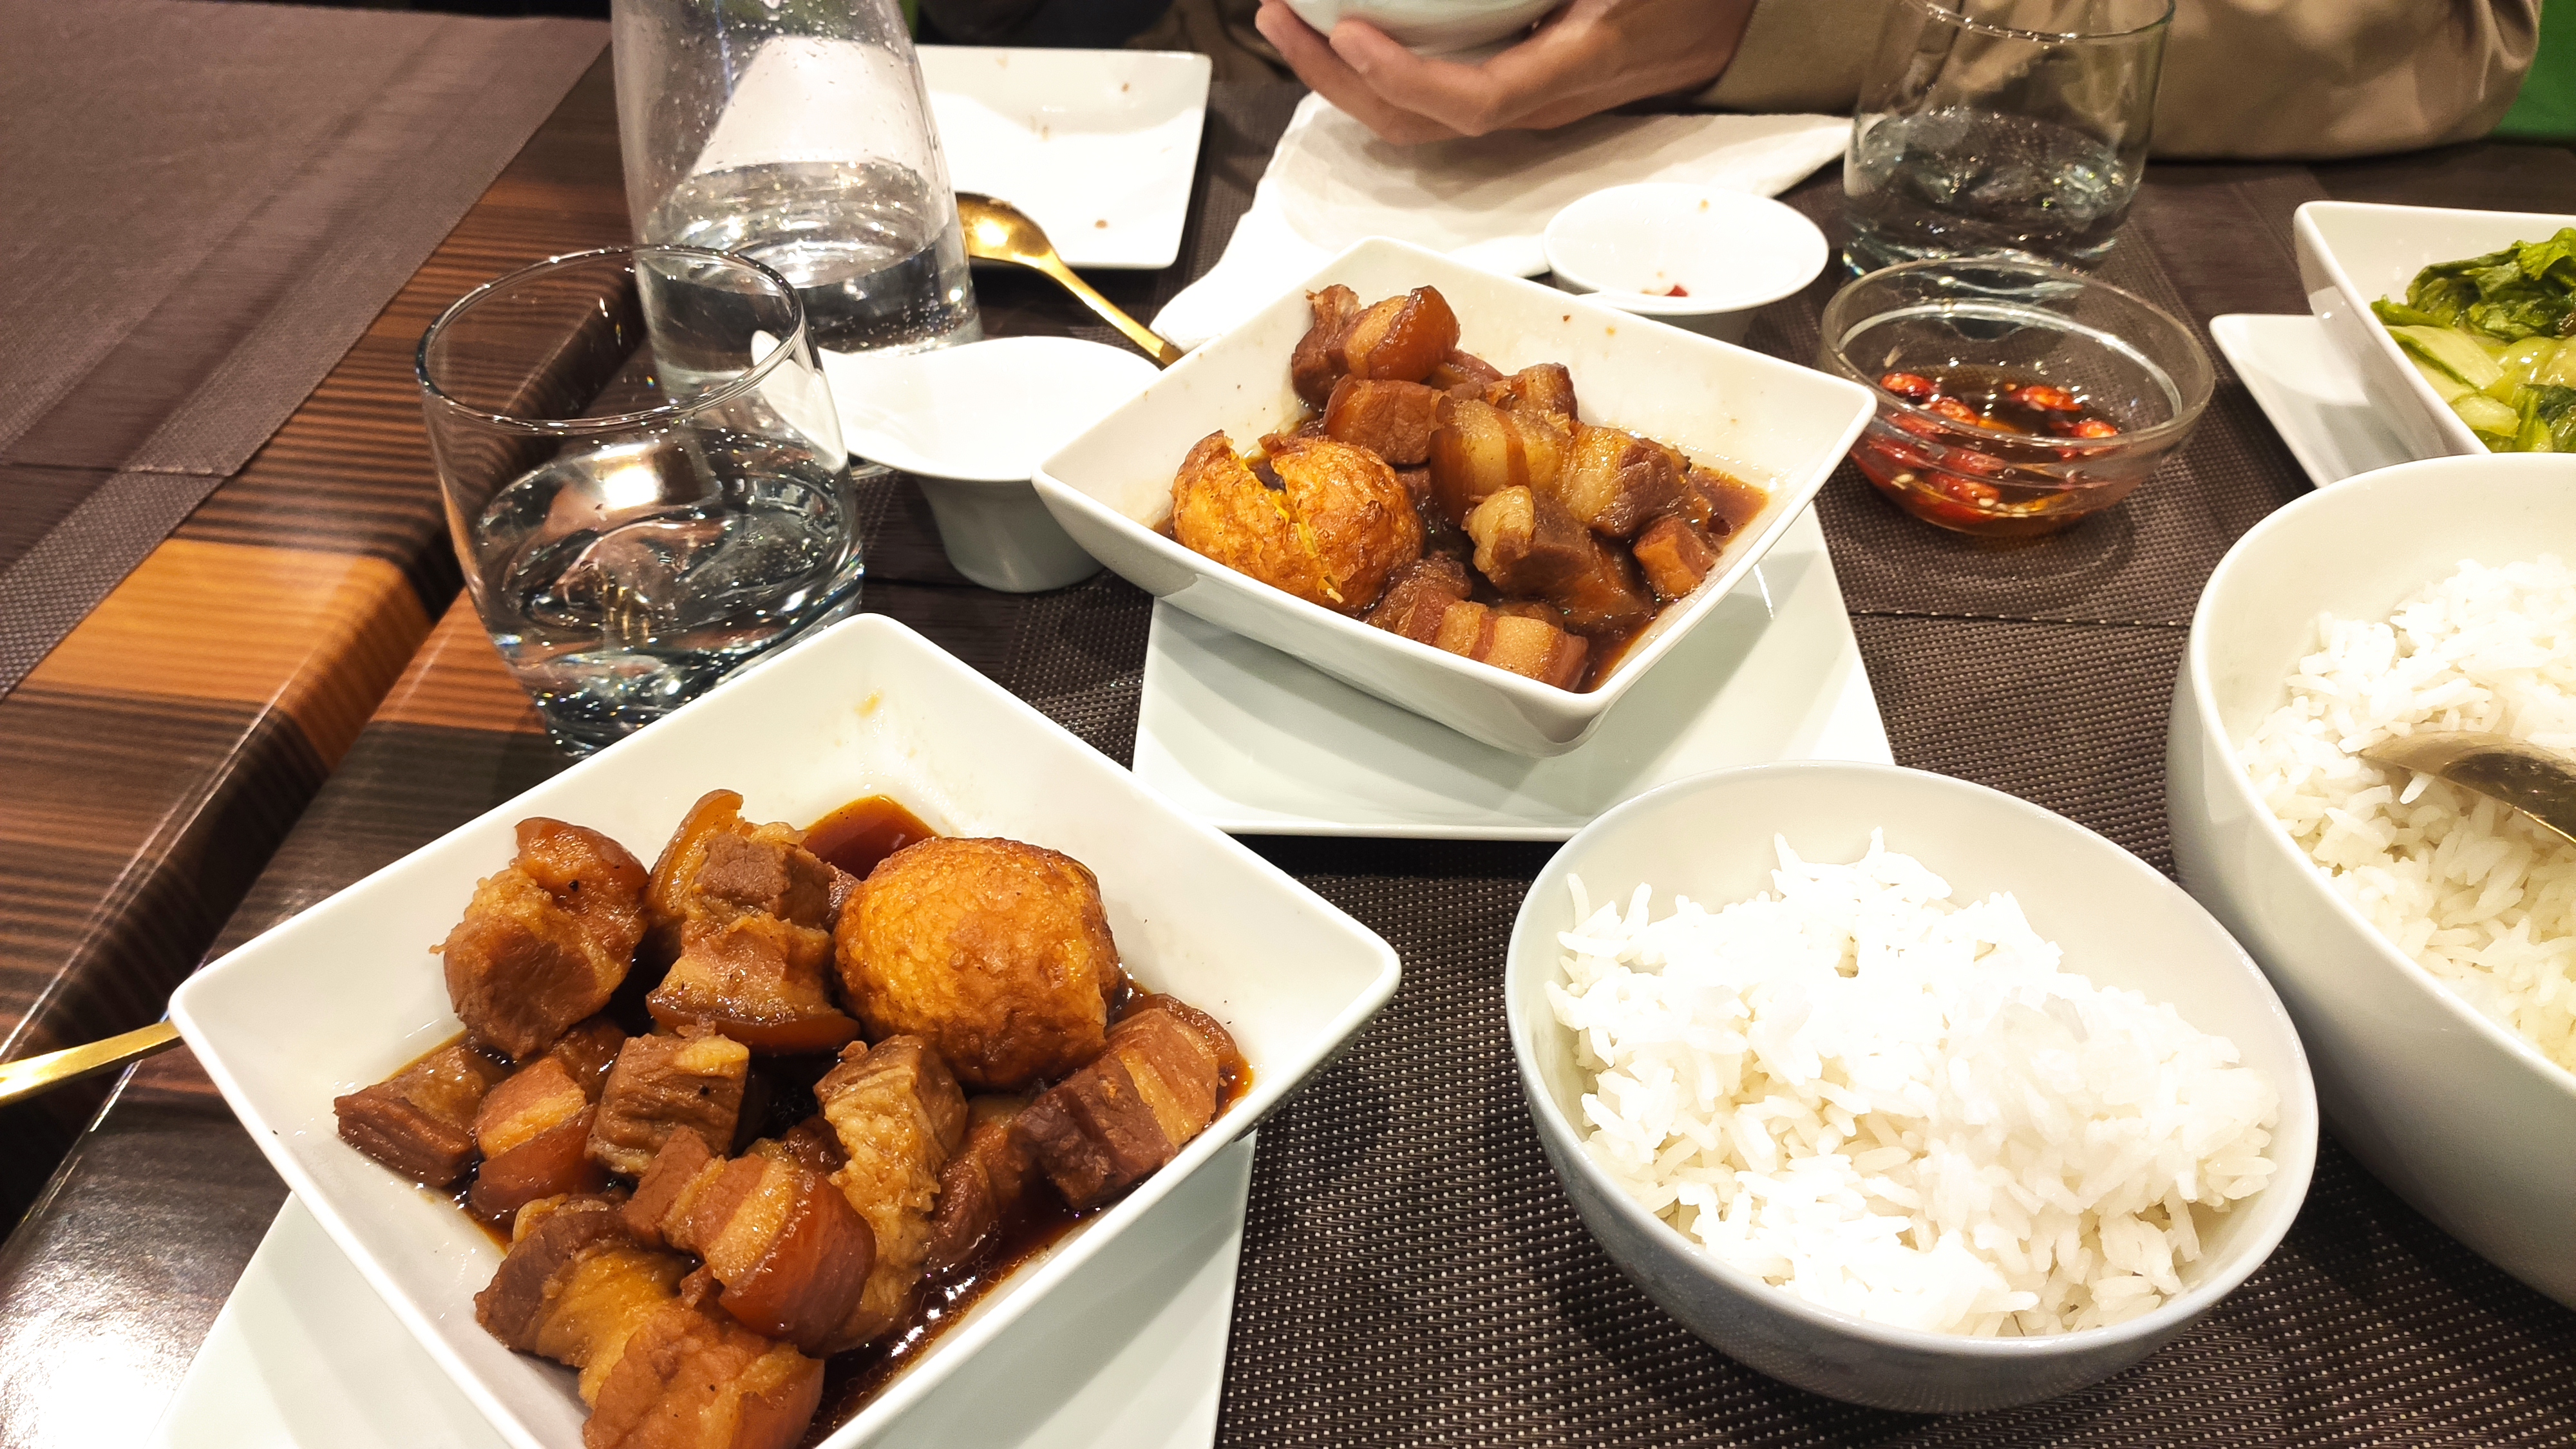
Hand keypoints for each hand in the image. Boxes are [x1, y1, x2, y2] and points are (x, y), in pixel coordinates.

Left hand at [1253, 0, 1758, 144]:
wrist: (1755, 9)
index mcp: (1578, 66)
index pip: (1475, 100)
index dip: (1404, 77)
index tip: (1347, 29)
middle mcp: (1547, 100)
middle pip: (1425, 123)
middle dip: (1337, 79)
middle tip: (1279, 15)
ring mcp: (1534, 100)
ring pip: (1424, 116)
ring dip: (1348, 76)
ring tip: (1292, 23)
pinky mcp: (1527, 84)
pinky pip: (1441, 92)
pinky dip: (1385, 67)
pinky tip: (1349, 29)